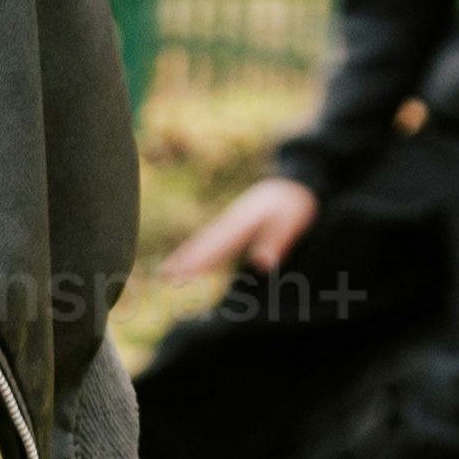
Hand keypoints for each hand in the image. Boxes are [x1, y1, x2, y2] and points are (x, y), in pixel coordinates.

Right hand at [152, 174, 318, 288]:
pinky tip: (185, 259)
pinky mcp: (231, 223)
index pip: (217, 243)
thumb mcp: (291, 221)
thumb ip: (276, 241)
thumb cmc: (294, 204)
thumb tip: (261, 262)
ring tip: (166, 272)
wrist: (294, 183)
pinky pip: (208, 239)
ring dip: (183, 255)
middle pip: (203, 241)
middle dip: (183, 259)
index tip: (182, 272)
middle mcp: (231, 219)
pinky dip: (193, 249)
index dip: (199, 259)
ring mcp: (228, 220)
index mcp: (243, 220)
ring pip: (202, 240)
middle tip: (164, 276)